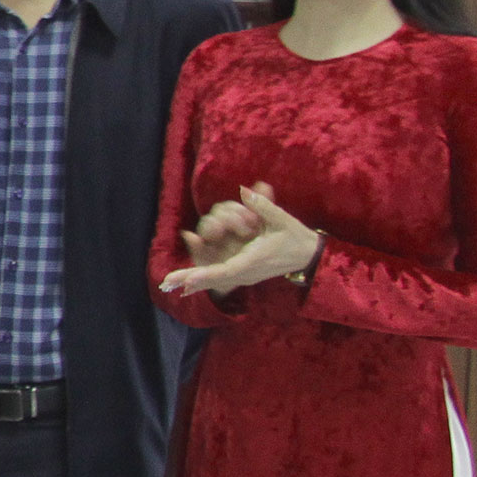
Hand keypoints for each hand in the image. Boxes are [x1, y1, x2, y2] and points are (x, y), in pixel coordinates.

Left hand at [162, 185, 321, 296]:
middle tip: (168, 283)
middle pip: (215, 278)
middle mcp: (248, 272)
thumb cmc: (295, 237)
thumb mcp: (281, 220)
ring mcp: (246, 275)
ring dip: (193, 281)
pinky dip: (203, 280)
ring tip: (170, 285)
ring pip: (216, 280)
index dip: (207, 275)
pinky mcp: (245, 274)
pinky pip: (221, 278)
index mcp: (255, 260)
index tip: (188, 280)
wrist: (308, 256)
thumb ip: (263, 206)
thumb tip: (245, 190)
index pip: (227, 270)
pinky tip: (186, 286)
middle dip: (191, 279)